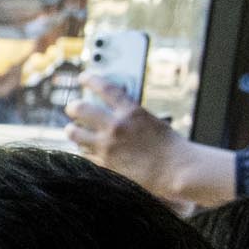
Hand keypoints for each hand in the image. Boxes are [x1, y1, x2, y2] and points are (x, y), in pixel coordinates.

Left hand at [67, 80, 234, 206]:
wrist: (177, 170)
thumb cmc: (170, 147)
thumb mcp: (152, 121)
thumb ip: (131, 116)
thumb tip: (115, 110)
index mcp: (132, 112)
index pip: (105, 88)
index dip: (91, 80)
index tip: (83, 77)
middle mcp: (116, 127)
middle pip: (80, 109)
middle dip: (73, 107)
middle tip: (72, 108)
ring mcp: (107, 145)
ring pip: (74, 133)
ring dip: (72, 129)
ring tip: (73, 129)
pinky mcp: (105, 163)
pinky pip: (83, 153)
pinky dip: (83, 149)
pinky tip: (85, 148)